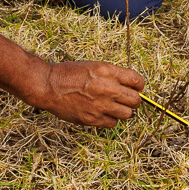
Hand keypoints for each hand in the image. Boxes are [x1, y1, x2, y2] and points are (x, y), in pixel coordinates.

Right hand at [30, 60, 145, 126]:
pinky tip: (104, 113)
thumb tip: (127, 85)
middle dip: (134, 100)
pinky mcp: (92, 119)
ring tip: (116, 108)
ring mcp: (101, 105)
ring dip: (124, 111)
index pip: (136, 80)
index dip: (139, 85)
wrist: (49, 86)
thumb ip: (112, 75)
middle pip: (135, 100)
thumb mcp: (93, 66)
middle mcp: (107, 88)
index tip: (137, 88)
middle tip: (127, 100)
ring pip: (127, 114)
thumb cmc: (69, 73)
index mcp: (108, 71)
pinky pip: (113, 123)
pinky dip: (111, 120)